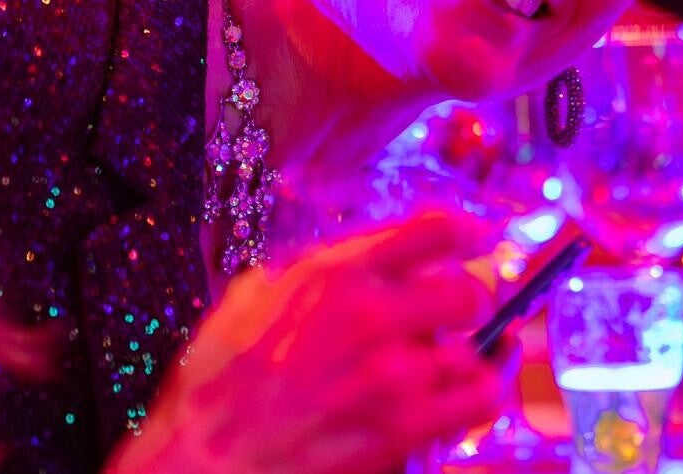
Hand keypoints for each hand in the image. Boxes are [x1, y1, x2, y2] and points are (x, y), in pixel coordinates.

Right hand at [113, 211, 503, 473]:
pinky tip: (469, 394)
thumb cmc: (214, 388)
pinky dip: (483, 394)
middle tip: (462, 312)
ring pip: (477, 349)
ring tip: (459, 359)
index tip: (479, 238)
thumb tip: (358, 254)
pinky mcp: (402, 431)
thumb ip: (313, 271)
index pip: (432, 231)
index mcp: (332, 275)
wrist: (199, 464)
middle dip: (470, 301)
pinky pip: (480, 400)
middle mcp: (369, 317)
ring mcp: (390, 377)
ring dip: (471, 355)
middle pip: (468, 292)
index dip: (468, 231)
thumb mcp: (250, 299)